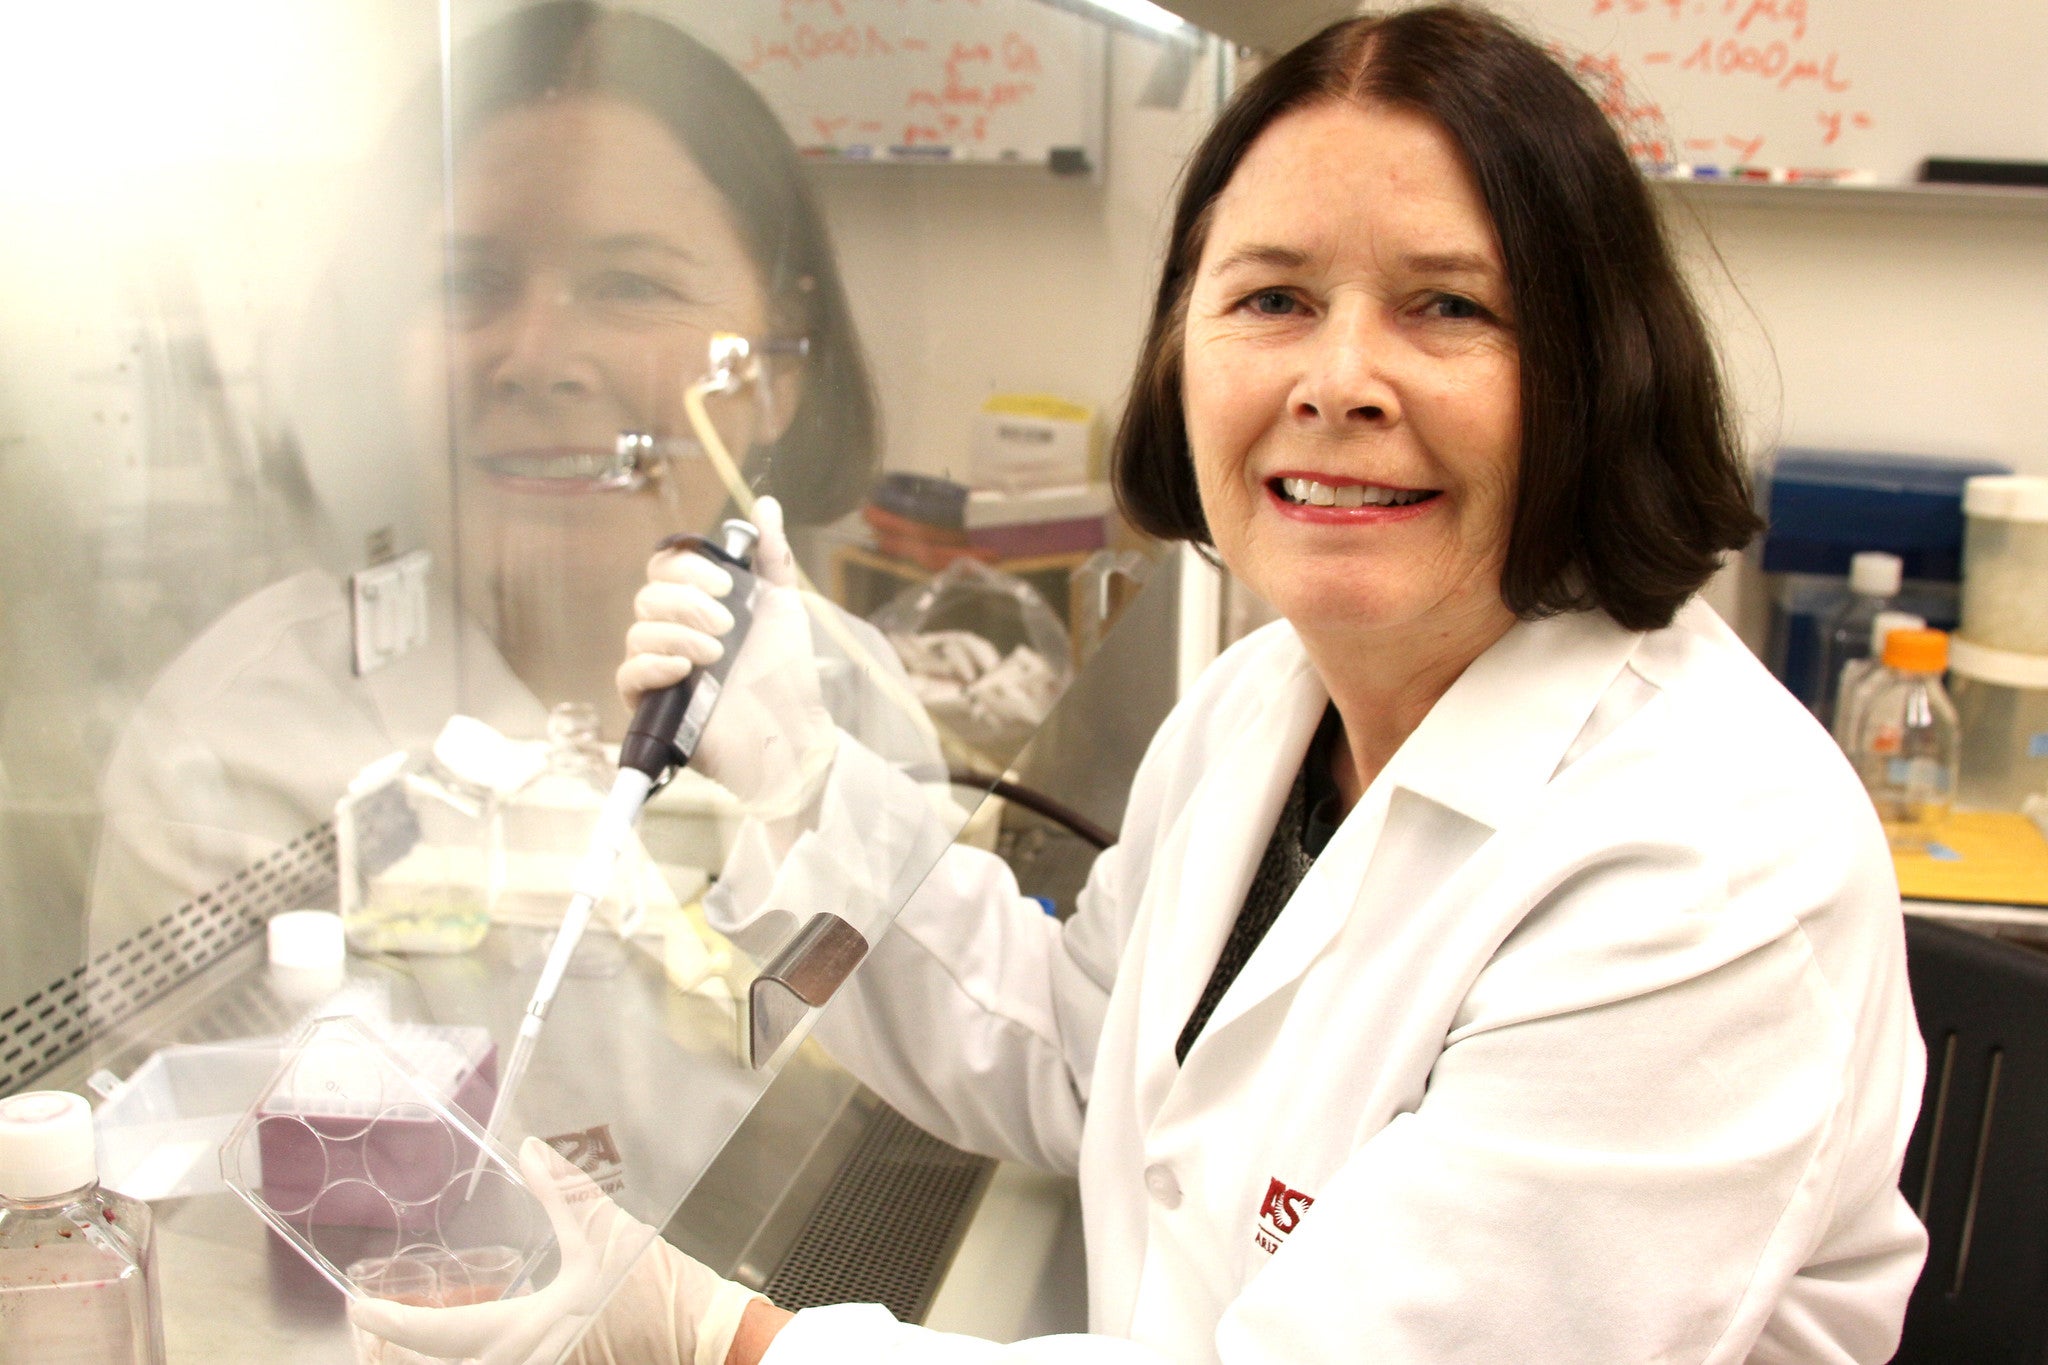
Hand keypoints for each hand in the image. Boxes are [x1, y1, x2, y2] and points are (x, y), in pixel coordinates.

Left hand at [349, 1137, 764, 1364]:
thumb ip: (565, 1189)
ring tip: (399, 1344)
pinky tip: (459, 1352)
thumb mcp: (609, 1233)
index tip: (356, 1305)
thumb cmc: (657, 1290)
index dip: (385, 1322)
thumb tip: (527, 1148)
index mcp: (521, 1335)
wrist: (706, 1340)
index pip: (431, 1336)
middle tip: (366, 1328)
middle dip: (386, 1356)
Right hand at [617, 496, 835, 818]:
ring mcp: (660, 668)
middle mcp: (673, 632)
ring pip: (638, 632)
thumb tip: (765, 504)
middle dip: (688, 603)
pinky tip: (684, 668)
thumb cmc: (786, 671)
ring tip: (716, 655)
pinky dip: (652, 665)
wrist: (791, 730)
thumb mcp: (783, 605)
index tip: (728, 585)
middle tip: (727, 625)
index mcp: (697, 605)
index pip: (666, 568)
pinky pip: (627, 674)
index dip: (689, 568)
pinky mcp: (652, 705)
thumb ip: (770, 554)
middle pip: (649, 596)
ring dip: (678, 634)